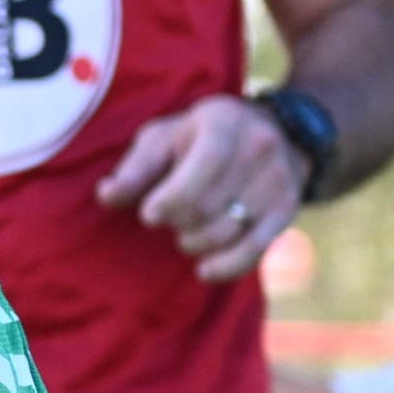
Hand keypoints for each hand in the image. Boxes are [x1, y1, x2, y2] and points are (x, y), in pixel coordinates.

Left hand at [95, 95, 305, 284]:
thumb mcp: (163, 138)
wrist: (271, 132)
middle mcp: (258, 148)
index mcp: (223, 122)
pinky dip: (225, 267)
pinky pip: (255, 250)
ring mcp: (278, 180)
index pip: (202, 168)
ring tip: (185, 230)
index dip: (170, 200)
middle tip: (166, 218)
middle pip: (208, 206)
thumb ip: (135, 168)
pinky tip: (204, 270)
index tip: (149, 214)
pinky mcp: (287, 209)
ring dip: (194, 241)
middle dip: (176, 221)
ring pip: (227, 232)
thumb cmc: (198, 137)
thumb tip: (106, 195)